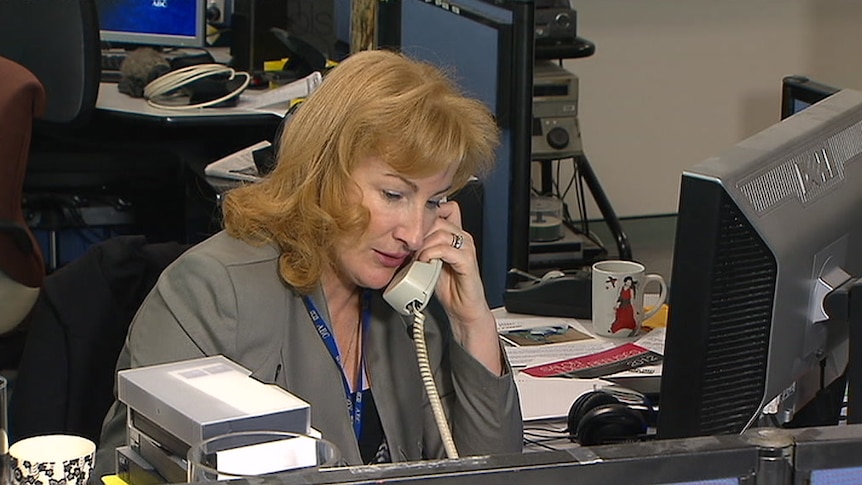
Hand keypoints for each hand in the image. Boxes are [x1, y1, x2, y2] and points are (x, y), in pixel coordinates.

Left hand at [415, 200, 502, 373]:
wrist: (463, 310)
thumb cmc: (448, 287)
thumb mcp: (429, 261)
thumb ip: (421, 246)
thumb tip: (401, 238)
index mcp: (455, 234)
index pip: (444, 208)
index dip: (426, 213)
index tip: (410, 228)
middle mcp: (463, 237)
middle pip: (437, 218)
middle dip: (419, 231)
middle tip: (410, 246)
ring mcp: (466, 248)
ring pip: (440, 232)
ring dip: (422, 244)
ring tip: (416, 257)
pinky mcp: (467, 261)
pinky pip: (446, 249)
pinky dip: (431, 254)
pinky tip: (424, 262)